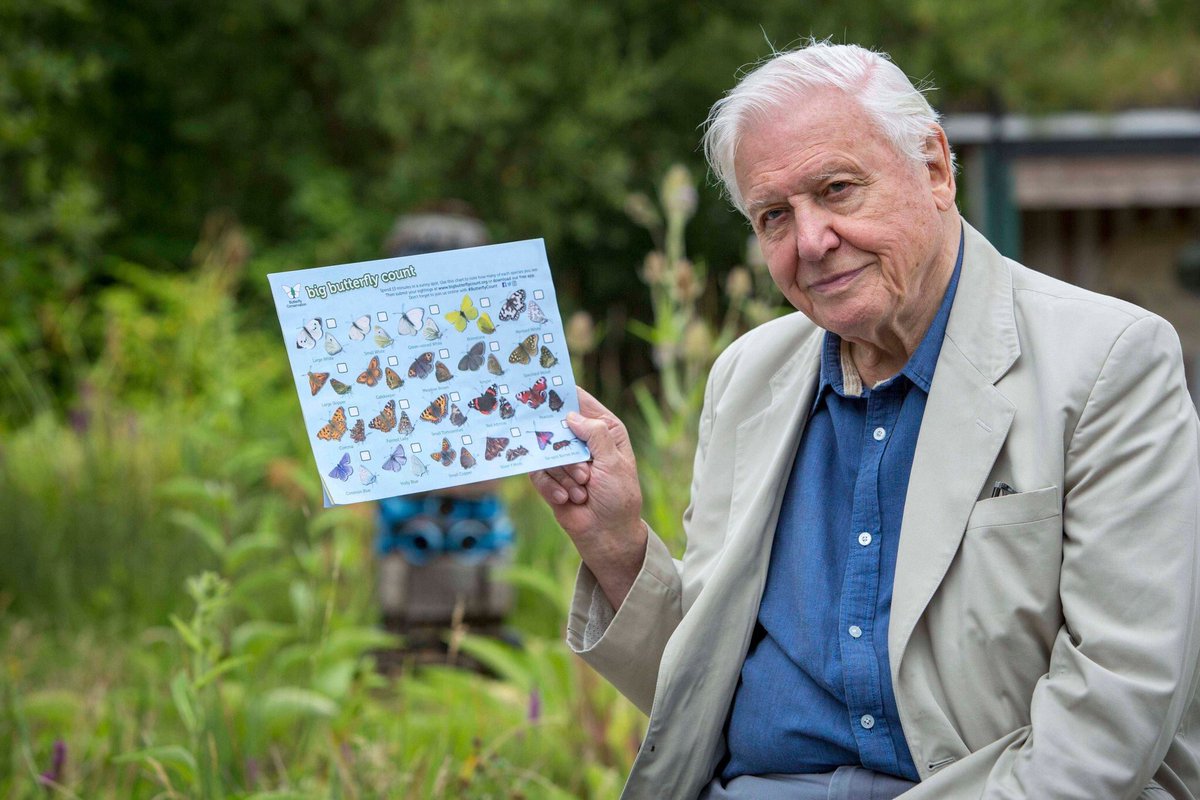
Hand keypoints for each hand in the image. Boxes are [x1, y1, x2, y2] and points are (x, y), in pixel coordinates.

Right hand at [530, 388, 646, 608]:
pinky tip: (568, 498)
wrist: (607, 534)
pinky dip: (553, 487)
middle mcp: (582, 441)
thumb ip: (595, 434)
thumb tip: (570, 416)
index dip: (564, 393)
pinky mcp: (550, 479)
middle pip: (557, 425)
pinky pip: (539, 474)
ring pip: (547, 452)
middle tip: (582, 471)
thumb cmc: (619, 496)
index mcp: (604, 430)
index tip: (546, 389)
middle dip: (564, 448)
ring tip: (582, 490)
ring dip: (564, 474)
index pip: (581, 402)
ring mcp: (564, 460)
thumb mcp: (613, 462)